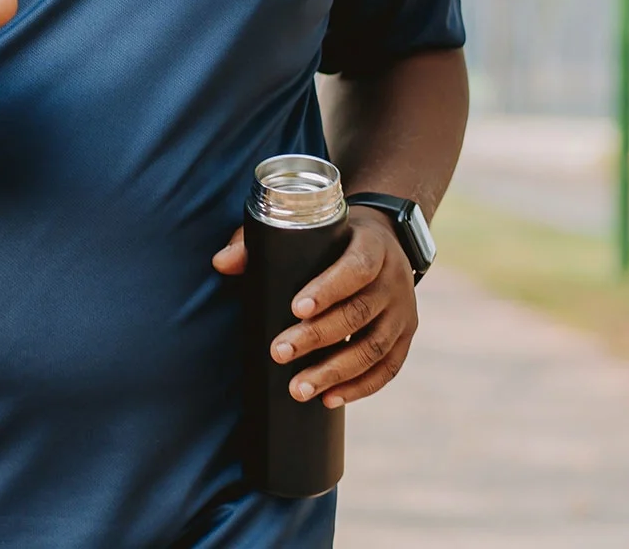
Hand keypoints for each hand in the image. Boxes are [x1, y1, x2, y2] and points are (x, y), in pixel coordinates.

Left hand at [210, 204, 419, 407]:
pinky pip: (388, 368)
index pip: (356, 268)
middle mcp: (394, 279)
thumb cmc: (332, 237)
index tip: (295, 309)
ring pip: (374, 347)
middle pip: (360, 313)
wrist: (387, 240)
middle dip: (318, 337)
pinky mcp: (406, 336)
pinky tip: (330, 399)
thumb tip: (222, 263)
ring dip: (336, 372)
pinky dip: (360, 387)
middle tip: (279, 353)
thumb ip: (260, 241)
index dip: (328, 289)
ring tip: (299, 389)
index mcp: (373, 246)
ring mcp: (404, 311)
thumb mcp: (307, 228)